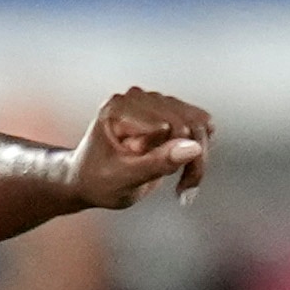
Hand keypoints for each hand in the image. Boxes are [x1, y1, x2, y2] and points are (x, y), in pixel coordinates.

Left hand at [67, 87, 213, 208]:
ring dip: (198, 158)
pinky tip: (183, 169)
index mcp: (118, 108)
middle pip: (190, 123)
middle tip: (183, 191)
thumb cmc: (98, 182)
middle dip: (192, 161)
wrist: (88, 181)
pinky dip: (198, 151)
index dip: (170, 158)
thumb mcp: (124, 180)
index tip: (160, 184)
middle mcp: (137, 98)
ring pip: (201, 123)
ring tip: (184, 185)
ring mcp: (154, 101)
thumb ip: (156, 162)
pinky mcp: (168, 109)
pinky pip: (201, 125)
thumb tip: (192, 147)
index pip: (170, 127)